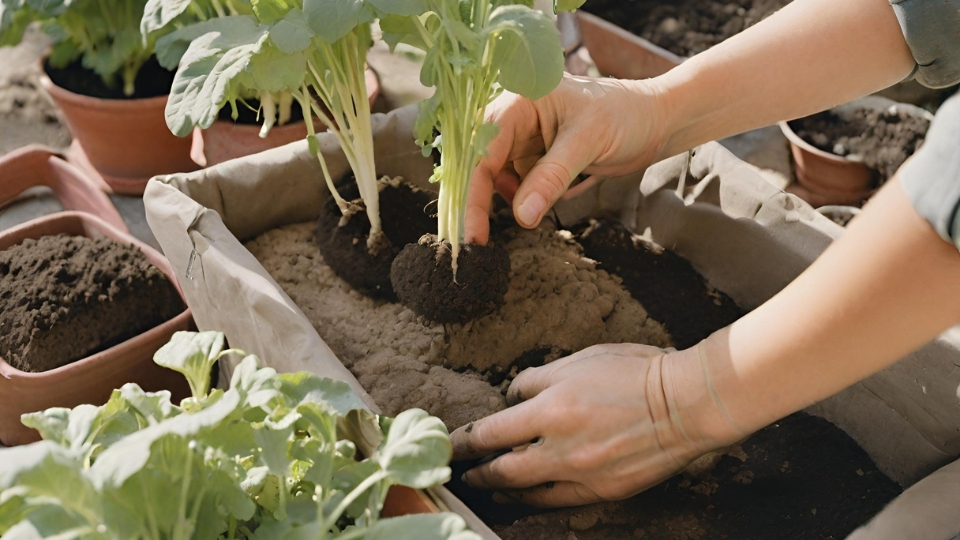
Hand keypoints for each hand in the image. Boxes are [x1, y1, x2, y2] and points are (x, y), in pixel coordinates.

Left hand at [448, 338, 746, 506]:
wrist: (687, 403)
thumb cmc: (634, 371)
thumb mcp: (580, 360)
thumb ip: (539, 380)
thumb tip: (513, 397)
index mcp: (552, 408)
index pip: (492, 430)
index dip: (467, 439)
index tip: (454, 442)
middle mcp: (561, 448)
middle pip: (502, 469)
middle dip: (476, 471)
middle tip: (461, 472)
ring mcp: (582, 475)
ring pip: (526, 491)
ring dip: (501, 489)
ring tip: (488, 486)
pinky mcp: (604, 492)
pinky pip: (558, 501)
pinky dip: (536, 500)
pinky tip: (527, 497)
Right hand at [465, 74, 669, 244]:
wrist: (654, 121)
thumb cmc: (625, 116)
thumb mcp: (587, 143)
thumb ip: (551, 178)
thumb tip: (521, 216)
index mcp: (518, 100)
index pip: (482, 150)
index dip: (473, 192)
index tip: (471, 234)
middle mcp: (513, 117)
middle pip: (480, 164)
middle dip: (479, 199)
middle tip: (477, 241)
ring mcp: (522, 139)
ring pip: (497, 178)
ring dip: (507, 199)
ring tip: (546, 196)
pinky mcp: (534, 158)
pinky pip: (517, 185)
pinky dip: (525, 199)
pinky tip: (548, 196)